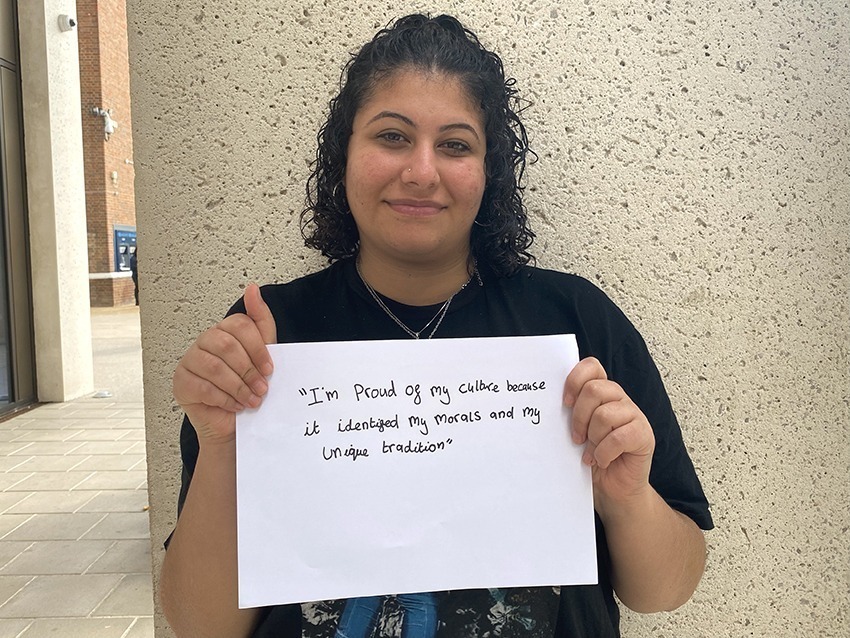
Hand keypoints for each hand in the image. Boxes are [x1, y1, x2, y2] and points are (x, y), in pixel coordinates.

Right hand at [172, 284, 276, 445]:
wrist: (233, 424)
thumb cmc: (247, 387)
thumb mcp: (262, 354)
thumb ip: (260, 321)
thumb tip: (253, 289)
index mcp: (224, 331)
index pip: (240, 325)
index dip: (258, 348)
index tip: (270, 369)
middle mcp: (204, 342)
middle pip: (227, 345)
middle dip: (249, 370)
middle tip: (262, 389)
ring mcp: (189, 361)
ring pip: (215, 367)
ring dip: (239, 387)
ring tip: (251, 400)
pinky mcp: (181, 382)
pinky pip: (203, 387)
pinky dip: (225, 399)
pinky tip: (234, 405)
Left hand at [564, 357, 655, 508]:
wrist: (612, 490)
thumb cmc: (591, 458)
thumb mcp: (576, 431)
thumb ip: (569, 413)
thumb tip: (546, 400)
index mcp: (602, 392)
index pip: (591, 367)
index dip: (574, 380)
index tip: (564, 403)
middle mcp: (619, 399)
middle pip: (594, 389)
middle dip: (578, 416)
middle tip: (576, 438)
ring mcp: (634, 416)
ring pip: (604, 414)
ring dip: (592, 438)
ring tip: (590, 452)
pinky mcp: (644, 435)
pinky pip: (620, 437)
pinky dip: (604, 452)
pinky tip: (602, 460)